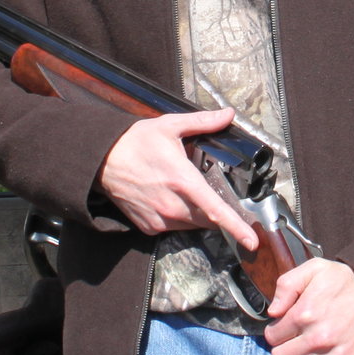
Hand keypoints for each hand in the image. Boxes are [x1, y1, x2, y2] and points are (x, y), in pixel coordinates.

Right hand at [96, 110, 259, 250]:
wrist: (101, 161)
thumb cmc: (135, 142)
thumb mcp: (170, 125)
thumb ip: (203, 122)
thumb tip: (229, 114)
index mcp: (183, 181)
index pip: (216, 210)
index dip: (237, 227)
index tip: (252, 240)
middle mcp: (173, 205)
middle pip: (209, 219)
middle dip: (219, 212)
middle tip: (219, 197)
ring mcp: (159, 219)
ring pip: (193, 225)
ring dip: (199, 215)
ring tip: (189, 193)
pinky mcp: (149, 227)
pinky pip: (174, 227)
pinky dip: (179, 218)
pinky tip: (171, 199)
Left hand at [265, 260, 353, 354]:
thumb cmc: (348, 281)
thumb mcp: (315, 269)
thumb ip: (287, 285)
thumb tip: (272, 311)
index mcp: (304, 314)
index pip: (272, 336)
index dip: (274, 334)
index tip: (282, 332)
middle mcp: (316, 339)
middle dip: (280, 353)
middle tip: (288, 348)